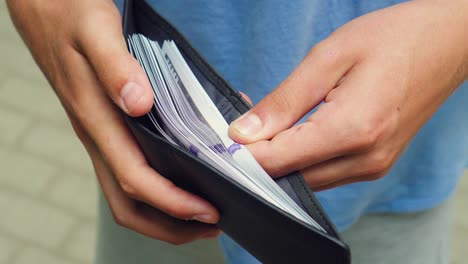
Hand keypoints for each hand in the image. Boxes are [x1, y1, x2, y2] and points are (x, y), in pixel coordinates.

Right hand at [7, 0, 219, 243]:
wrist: (44, 8)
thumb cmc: (70, 16)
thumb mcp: (96, 32)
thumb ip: (116, 67)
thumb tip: (138, 105)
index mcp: (97, 119)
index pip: (135, 178)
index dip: (172, 202)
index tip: (208, 211)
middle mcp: (98, 136)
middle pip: (129, 203)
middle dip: (170, 225)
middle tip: (213, 225)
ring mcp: (101, 136)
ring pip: (128, 194)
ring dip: (165, 213)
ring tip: (203, 213)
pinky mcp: (107, 128)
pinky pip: (130, 171)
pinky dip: (159, 187)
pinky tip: (186, 175)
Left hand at [229, 0, 467, 190]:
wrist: (447, 42)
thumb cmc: (392, 39)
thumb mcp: (328, 58)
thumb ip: (284, 101)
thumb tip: (243, 133)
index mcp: (352, 130)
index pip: (278, 161)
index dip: (244, 153)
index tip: (224, 137)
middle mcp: (364, 159)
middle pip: (289, 178)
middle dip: (258, 156)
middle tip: (242, 123)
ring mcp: (372, 167)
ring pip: (306, 180)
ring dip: (280, 157)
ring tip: (267, 122)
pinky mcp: (373, 164)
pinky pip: (325, 173)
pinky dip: (302, 158)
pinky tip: (292, 132)